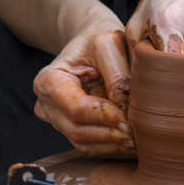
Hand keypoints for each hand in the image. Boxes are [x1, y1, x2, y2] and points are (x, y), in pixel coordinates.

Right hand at [33, 24, 135, 156]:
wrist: (92, 43)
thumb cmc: (98, 39)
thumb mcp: (109, 44)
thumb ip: (117, 75)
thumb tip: (125, 110)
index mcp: (48, 80)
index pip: (76, 108)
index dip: (102, 116)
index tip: (126, 117)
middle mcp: (47, 104)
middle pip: (77, 130)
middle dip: (109, 134)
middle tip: (136, 133)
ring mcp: (57, 119)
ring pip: (83, 142)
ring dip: (111, 143)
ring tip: (136, 139)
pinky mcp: (71, 128)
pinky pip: (88, 145)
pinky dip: (109, 145)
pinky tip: (128, 139)